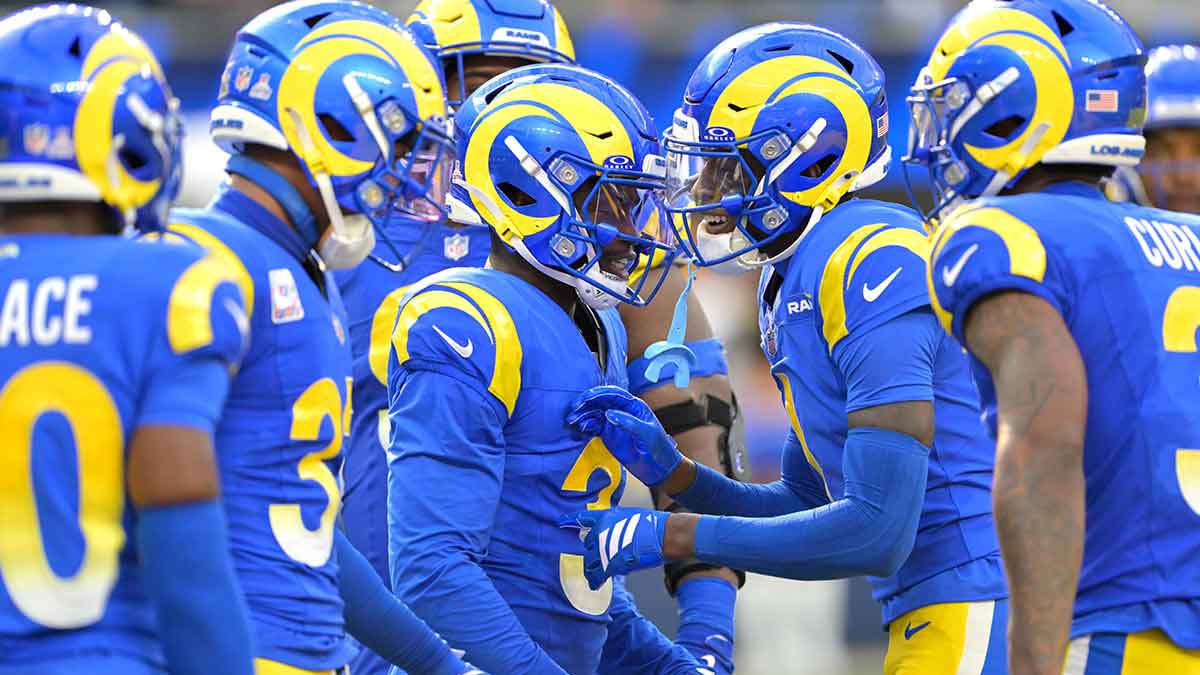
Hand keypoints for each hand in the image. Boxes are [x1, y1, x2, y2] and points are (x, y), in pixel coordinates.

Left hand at [558, 507, 668, 589]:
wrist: (666, 535)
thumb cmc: (653, 525)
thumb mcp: (631, 516)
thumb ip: (616, 524)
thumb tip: (612, 534)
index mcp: (606, 517)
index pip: (582, 518)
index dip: (570, 520)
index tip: (560, 522)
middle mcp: (601, 531)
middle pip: (587, 545)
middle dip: (591, 552)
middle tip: (597, 558)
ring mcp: (605, 548)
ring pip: (590, 561)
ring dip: (591, 567)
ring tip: (594, 573)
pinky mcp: (612, 564)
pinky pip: (597, 575)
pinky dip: (595, 581)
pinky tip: (595, 585)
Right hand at [567, 385, 682, 485]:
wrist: (659, 470)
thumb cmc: (659, 449)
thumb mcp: (647, 434)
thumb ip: (629, 423)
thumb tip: (609, 413)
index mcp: (634, 406)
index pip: (614, 394)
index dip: (599, 394)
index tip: (586, 400)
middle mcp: (622, 411)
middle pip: (601, 401)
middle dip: (586, 403)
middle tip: (575, 409)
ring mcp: (614, 422)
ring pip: (595, 413)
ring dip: (583, 414)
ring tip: (572, 420)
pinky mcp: (608, 434)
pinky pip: (594, 426)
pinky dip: (586, 425)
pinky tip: (580, 428)